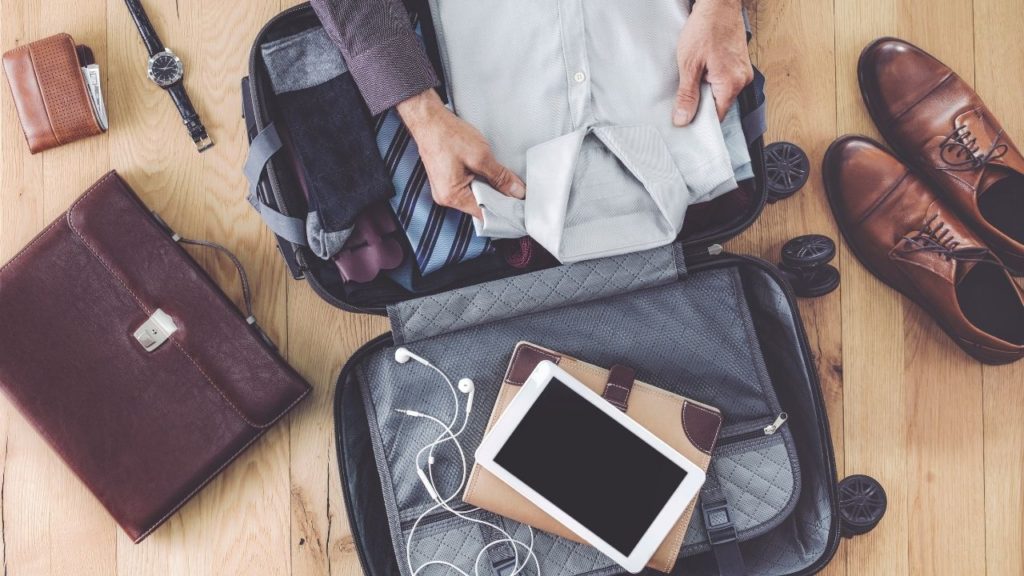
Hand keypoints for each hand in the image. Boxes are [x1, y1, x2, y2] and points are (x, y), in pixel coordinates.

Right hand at [397, 90, 525, 218]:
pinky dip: (480, 181)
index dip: (504, 210)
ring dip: (489, 187)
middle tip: (516, 188)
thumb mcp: (481, 156)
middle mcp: (446, 198)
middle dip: (498, 198)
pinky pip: (468, 187)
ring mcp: (444, 190)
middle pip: (480, 207)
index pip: (485, 214)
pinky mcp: (446, 180)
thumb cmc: (448, 135)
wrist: (428, 119)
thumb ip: (500, 177)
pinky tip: (487, 171)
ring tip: (501, 176)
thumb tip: (517, 192)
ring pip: (475, 196)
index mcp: (453, 196)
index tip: (520, 204)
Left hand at [673, 0, 752, 125]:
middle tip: (685, 94)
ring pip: (722, 93)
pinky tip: (703, 69)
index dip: (700, 120)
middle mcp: (742, 80)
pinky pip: (726, 81)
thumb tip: (683, 118)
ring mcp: (743, 71)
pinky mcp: (740, 64)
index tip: (686, 120)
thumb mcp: (689, 64)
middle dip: (702, 103)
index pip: (717, 116)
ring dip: (707, 89)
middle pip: (720, 105)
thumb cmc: (706, 27)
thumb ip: (687, 95)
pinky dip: (713, 80)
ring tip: (695, 75)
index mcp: (731, 84)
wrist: (719, 4)